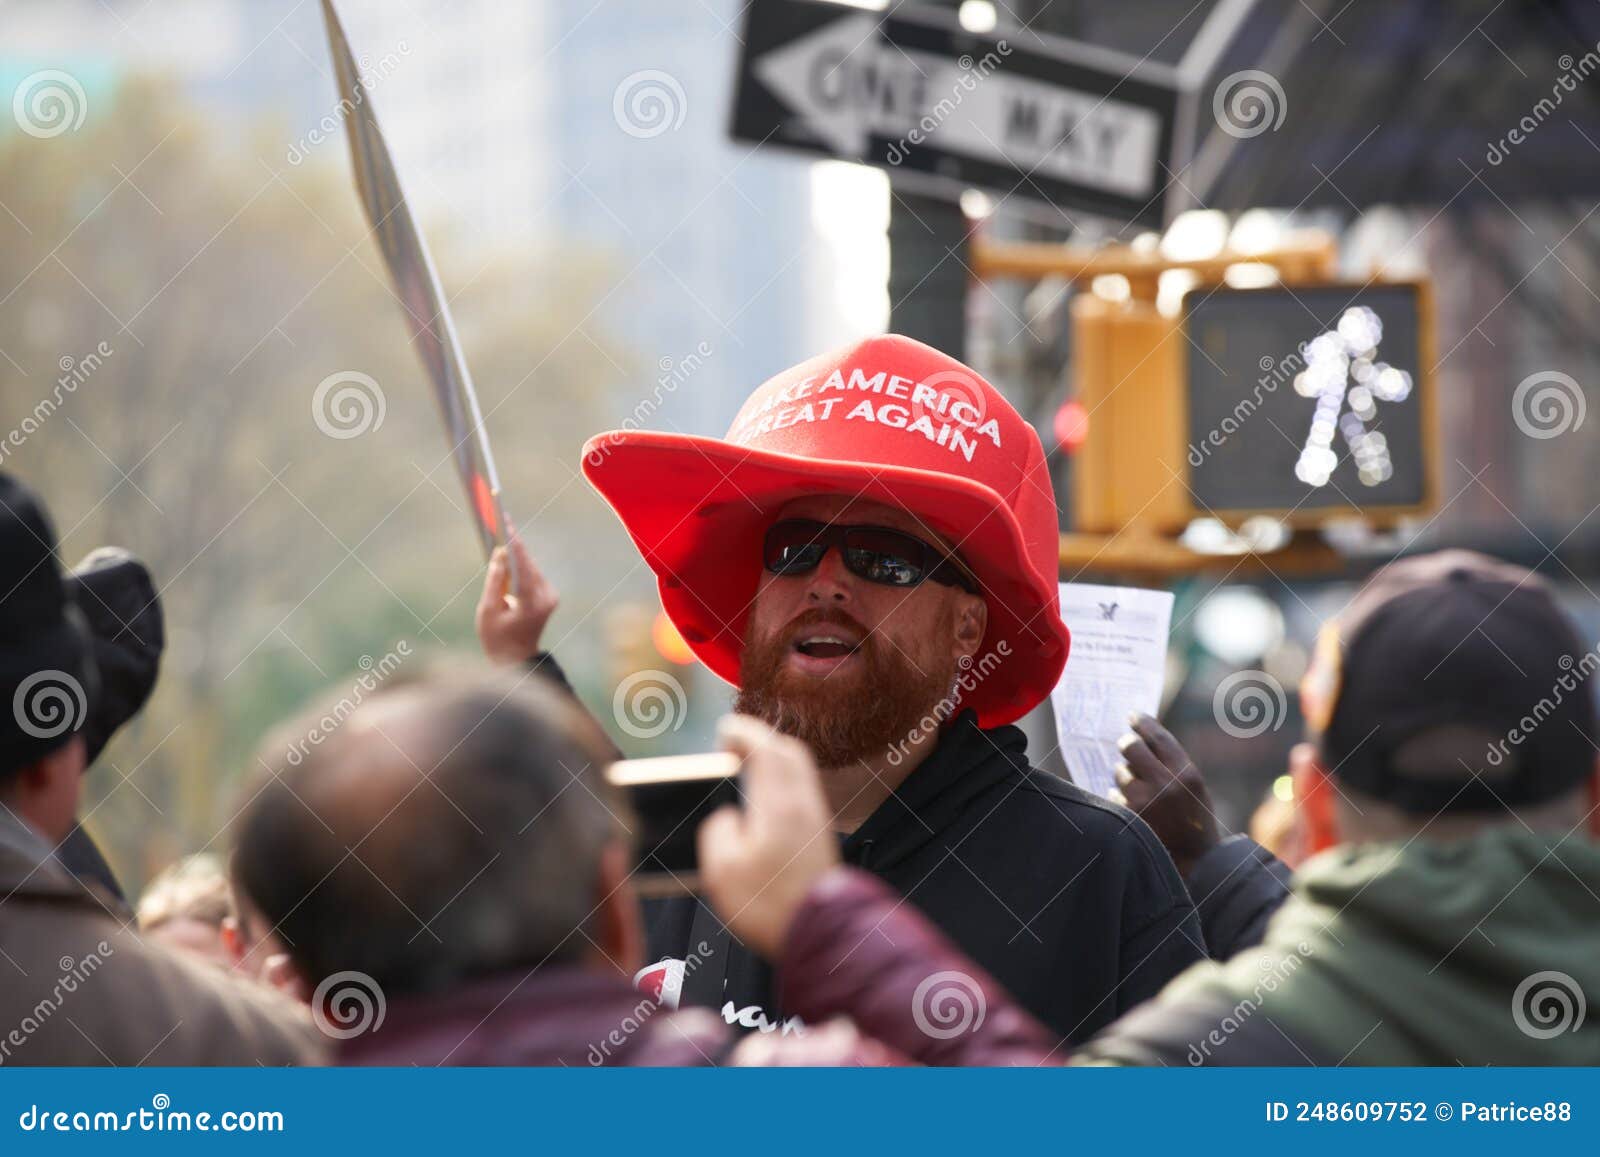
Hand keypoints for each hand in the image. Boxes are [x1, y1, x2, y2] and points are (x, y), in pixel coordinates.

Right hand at [474, 532, 557, 664]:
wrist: (516, 660)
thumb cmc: (496, 638)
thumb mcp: (487, 610)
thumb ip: (494, 580)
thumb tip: (500, 553)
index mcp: (531, 603)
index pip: (522, 566)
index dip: (513, 543)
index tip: (505, 524)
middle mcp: (546, 597)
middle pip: (528, 563)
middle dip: (514, 543)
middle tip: (501, 520)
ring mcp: (551, 597)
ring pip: (531, 567)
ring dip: (517, 553)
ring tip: (502, 530)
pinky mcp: (550, 597)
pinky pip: (533, 575)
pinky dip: (521, 565)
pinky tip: (508, 551)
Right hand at [697, 715, 840, 958]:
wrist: (821, 933)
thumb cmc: (771, 906)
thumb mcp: (721, 870)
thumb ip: (718, 830)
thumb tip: (727, 817)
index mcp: (778, 804)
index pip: (766, 748)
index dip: (744, 732)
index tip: (725, 730)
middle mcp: (803, 803)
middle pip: (789, 752)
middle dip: (762, 739)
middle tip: (735, 744)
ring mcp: (816, 818)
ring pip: (799, 770)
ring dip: (774, 759)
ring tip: (747, 768)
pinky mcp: (820, 836)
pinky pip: (802, 791)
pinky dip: (782, 781)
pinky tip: (764, 800)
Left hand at [1112, 713, 1219, 878]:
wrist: (1194, 863)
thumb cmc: (1194, 821)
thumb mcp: (1193, 789)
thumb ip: (1173, 765)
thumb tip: (1141, 738)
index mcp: (1187, 775)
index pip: (1159, 738)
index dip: (1144, 723)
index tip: (1133, 715)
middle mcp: (1166, 785)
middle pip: (1131, 747)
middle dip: (1127, 743)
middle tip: (1125, 744)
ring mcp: (1145, 802)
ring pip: (1120, 772)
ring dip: (1124, 776)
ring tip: (1140, 791)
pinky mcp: (1129, 817)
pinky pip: (1114, 795)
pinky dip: (1120, 799)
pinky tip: (1134, 809)